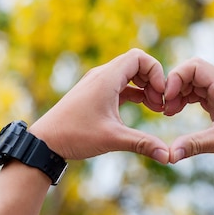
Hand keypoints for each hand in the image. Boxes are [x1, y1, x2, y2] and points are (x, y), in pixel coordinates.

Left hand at [29, 49, 169, 162]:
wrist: (44, 142)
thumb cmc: (75, 136)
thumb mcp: (112, 139)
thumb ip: (142, 143)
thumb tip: (168, 156)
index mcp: (106, 78)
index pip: (139, 57)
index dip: (155, 72)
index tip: (161, 94)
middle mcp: (101, 75)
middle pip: (135, 63)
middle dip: (152, 80)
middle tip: (160, 103)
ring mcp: (96, 84)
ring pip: (128, 74)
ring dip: (144, 87)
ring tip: (155, 108)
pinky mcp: (94, 94)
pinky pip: (120, 85)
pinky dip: (134, 92)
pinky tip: (143, 108)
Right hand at [164, 58, 213, 177]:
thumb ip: (193, 144)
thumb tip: (168, 155)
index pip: (194, 66)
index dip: (176, 78)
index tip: (167, 98)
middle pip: (193, 73)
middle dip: (176, 87)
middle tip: (165, 108)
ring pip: (196, 84)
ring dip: (180, 94)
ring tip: (169, 112)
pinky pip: (201, 95)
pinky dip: (188, 101)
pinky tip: (178, 112)